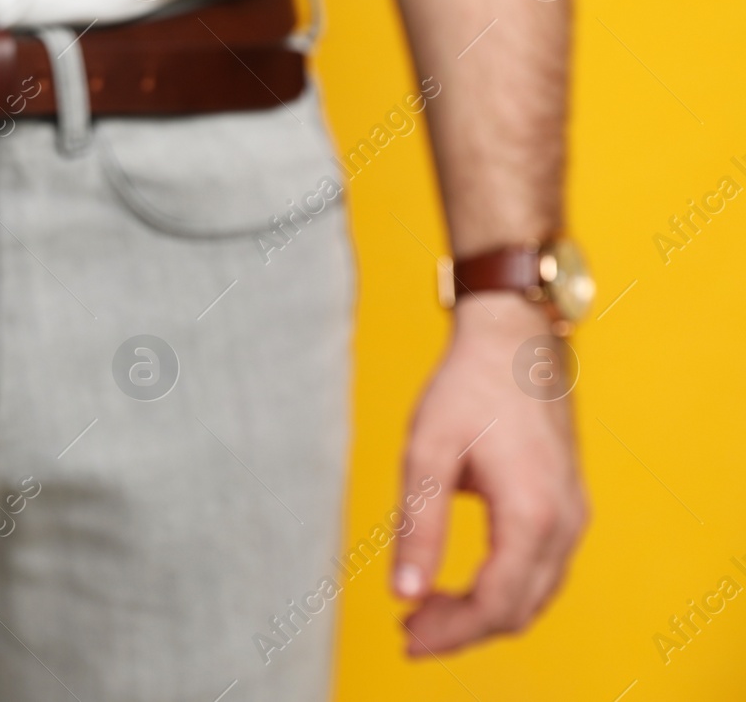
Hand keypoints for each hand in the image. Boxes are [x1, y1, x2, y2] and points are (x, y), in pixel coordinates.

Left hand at [393, 293, 587, 655]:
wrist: (514, 340)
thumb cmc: (469, 386)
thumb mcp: (427, 451)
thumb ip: (418, 525)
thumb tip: (403, 592)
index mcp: (532, 512)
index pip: (497, 603)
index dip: (451, 632)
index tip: (406, 637)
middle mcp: (565, 521)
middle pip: (519, 610)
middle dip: (463, 631)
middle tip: (408, 632)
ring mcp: (573, 516)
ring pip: (533, 595)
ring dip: (482, 614)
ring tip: (424, 613)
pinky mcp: (567, 507)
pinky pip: (540, 571)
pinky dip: (502, 590)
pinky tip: (458, 586)